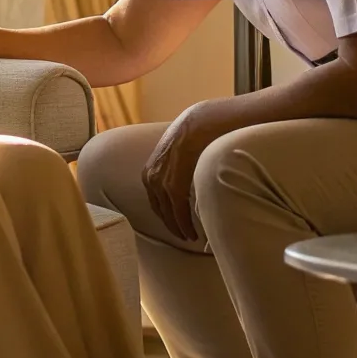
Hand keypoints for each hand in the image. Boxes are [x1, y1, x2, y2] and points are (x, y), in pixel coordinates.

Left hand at [143, 101, 227, 242]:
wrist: (205, 119)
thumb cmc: (199, 130)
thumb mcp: (181, 147)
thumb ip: (179, 163)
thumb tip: (186, 174)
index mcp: (151, 166)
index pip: (155, 198)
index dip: (166, 214)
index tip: (176, 226)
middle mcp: (151, 173)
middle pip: (159, 207)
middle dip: (171, 223)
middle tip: (185, 237)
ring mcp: (160, 178)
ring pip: (167, 211)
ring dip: (179, 227)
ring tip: (191, 238)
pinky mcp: (173, 182)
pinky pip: (177, 208)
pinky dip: (184, 223)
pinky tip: (192, 233)